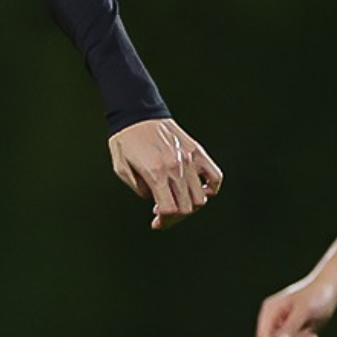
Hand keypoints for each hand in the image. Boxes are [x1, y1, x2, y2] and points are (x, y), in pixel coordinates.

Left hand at [107, 119, 222, 229]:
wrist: (138, 114)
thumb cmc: (125, 141)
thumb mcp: (120, 169)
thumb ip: (138, 189)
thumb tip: (154, 199)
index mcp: (156, 173)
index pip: (170, 209)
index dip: (164, 221)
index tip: (156, 222)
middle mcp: (176, 167)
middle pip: (187, 207)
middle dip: (175, 217)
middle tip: (163, 215)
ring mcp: (190, 159)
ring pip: (201, 197)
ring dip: (190, 205)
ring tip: (177, 200)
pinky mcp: (197, 151)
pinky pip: (216, 176)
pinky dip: (211, 189)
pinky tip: (199, 191)